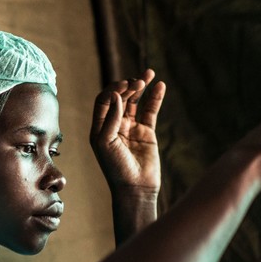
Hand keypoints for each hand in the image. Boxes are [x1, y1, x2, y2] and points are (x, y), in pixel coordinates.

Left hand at [89, 71, 165, 197]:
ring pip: (136, 101)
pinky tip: (160, 86)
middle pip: (120, 97)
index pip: (104, 101)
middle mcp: (114, 125)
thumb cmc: (116, 168)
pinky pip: (150, 110)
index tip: (123, 86)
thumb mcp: (106, 142)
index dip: (112, 90)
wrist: (135, 187)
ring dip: (141, 86)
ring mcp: (131, 127)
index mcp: (100, 127)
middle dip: (128, 86)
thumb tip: (116, 94)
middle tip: (137, 81)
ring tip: (149, 74)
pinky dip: (155, 98)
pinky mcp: (146, 132)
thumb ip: (110, 118)